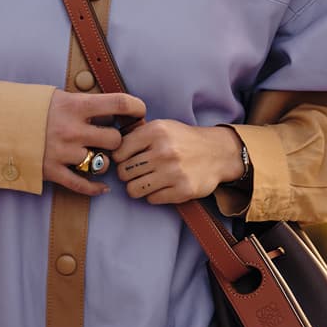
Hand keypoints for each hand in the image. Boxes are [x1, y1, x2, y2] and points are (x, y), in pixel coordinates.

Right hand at [44, 90, 146, 196]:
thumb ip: (81, 103)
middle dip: (116, 140)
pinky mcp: (52, 171)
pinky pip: (82, 184)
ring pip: (101, 163)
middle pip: (114, 139)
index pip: (118, 103)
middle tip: (112, 139)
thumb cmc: (27, 107)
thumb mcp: (56, 96)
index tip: (140, 110)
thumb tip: (109, 108)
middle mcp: (72, 129)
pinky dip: (95, 189)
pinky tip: (102, 188)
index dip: (135, 106)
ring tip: (96, 157)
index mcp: (75, 105)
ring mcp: (63, 152)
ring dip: (103, 161)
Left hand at [113, 120, 242, 204]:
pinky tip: (162, 186)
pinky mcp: (182, 190)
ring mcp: (173, 172)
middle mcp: (164, 151)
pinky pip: (152, 199)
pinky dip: (154, 195)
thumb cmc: (183, 140)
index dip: (119, 158)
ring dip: (137, 187)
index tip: (127, 159)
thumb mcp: (162, 127)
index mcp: (156, 131)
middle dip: (127, 174)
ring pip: (134, 189)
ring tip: (146, 181)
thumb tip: (108, 150)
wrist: (218, 153)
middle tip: (137, 172)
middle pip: (123, 173)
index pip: (118, 152)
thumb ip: (137, 135)